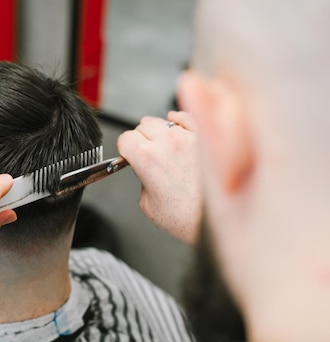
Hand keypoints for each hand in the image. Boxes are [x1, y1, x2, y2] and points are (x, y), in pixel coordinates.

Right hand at [117, 111, 200, 244]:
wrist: (218, 222)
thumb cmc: (187, 218)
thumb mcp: (147, 204)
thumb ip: (142, 179)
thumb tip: (145, 170)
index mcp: (147, 157)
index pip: (125, 138)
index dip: (124, 148)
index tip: (128, 153)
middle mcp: (168, 143)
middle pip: (143, 126)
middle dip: (140, 138)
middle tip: (144, 151)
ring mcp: (189, 138)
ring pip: (165, 122)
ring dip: (160, 130)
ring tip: (162, 144)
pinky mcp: (206, 139)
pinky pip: (188, 118)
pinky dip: (179, 120)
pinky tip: (177, 124)